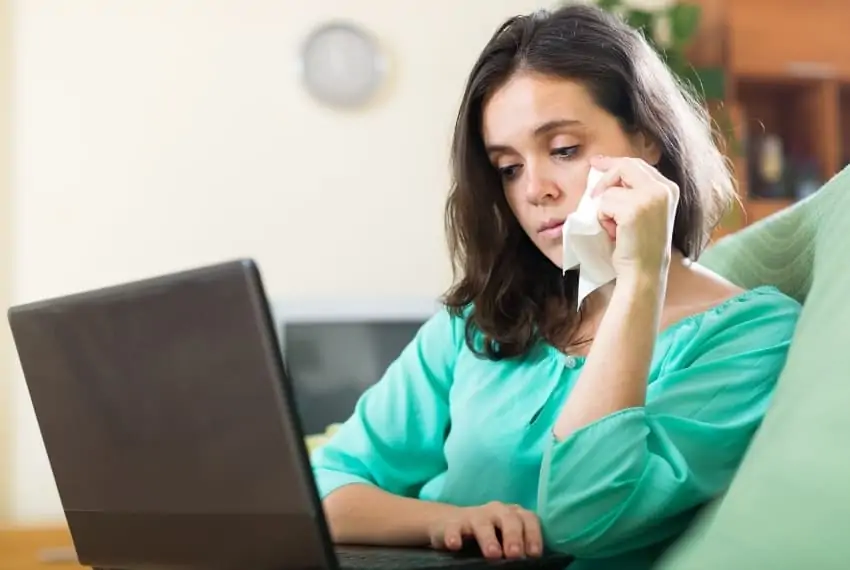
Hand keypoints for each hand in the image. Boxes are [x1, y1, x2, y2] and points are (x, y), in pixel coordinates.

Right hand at [427, 501, 542, 559]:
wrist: (450, 523)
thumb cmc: (488, 536)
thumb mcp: (505, 539)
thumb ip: (516, 549)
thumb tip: (527, 565)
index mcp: (513, 515)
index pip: (528, 520)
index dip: (533, 535)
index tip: (534, 554)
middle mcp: (496, 512)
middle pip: (509, 519)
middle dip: (513, 536)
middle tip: (515, 554)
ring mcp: (474, 516)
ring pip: (482, 523)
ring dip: (488, 538)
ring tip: (492, 554)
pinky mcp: (453, 523)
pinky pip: (454, 528)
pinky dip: (454, 536)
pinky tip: (455, 545)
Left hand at [589, 155, 678, 280]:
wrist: (644, 272)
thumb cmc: (639, 246)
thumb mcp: (644, 212)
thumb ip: (634, 191)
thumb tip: (606, 172)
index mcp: (668, 188)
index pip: (637, 164)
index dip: (614, 163)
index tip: (597, 163)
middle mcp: (663, 189)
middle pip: (625, 167)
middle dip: (604, 179)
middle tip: (592, 194)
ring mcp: (650, 198)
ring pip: (611, 190)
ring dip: (605, 210)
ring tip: (617, 228)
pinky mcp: (634, 210)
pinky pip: (604, 204)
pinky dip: (603, 219)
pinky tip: (615, 233)